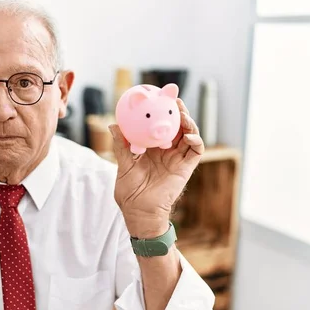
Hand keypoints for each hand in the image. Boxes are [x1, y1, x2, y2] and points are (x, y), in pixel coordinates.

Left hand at [109, 99, 203, 237]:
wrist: (139, 211)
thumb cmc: (129, 192)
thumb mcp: (123, 164)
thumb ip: (121, 145)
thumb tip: (113, 125)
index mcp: (153, 149)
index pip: (161, 126)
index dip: (163, 113)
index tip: (160, 98)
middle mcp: (167, 152)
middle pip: (178, 127)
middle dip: (179, 112)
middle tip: (174, 100)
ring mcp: (178, 159)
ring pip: (189, 135)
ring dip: (189, 123)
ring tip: (182, 114)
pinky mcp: (186, 168)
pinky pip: (196, 151)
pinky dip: (196, 140)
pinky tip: (188, 135)